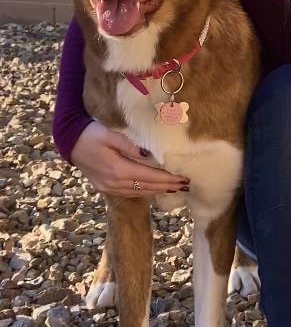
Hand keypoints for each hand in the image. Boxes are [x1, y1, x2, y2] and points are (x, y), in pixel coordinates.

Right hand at [71, 121, 189, 196]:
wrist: (69, 142)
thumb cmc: (91, 134)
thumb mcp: (110, 135)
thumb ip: (129, 146)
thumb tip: (148, 156)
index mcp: (117, 169)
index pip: (149, 176)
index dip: (167, 179)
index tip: (183, 179)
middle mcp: (114, 182)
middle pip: (146, 187)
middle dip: (166, 187)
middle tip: (185, 185)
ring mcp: (108, 187)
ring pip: (138, 192)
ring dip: (157, 191)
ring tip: (173, 188)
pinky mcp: (104, 187)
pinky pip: (128, 192)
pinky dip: (143, 191)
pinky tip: (153, 189)